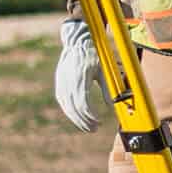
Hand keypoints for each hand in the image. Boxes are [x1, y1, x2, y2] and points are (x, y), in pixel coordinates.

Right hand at [54, 17, 101, 132]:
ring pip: (68, 108)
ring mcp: (61, 84)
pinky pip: (64, 104)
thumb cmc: (93, 56)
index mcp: (80, 77)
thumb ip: (108, 87)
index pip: (83, 102)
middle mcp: (68, 82)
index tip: (99, 121)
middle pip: (74, 108)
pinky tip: (79, 119)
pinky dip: (71, 113)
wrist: (77, 44)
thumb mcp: (104, 69)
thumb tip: (112, 105)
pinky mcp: (59, 86)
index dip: (90, 115)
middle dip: (84, 121)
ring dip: (78, 120)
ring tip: (89, 127)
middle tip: (95, 129)